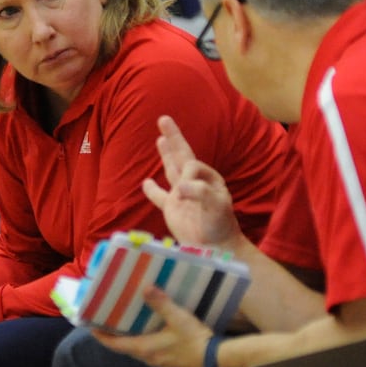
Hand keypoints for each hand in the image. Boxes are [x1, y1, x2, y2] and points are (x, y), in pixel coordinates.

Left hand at [91, 286, 210, 366]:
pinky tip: (154, 329)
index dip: (101, 336)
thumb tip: (145, 287)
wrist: (216, 364)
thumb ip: (161, 303)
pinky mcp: (171, 363)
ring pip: (139, 349)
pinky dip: (146, 340)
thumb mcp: (178, 319)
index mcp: (144, 349)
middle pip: (125, 347)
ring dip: (131, 337)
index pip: (115, 345)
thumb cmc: (194, 342)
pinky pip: (152, 351)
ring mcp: (160, 363)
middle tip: (110, 318)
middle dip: (115, 334)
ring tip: (130, 320)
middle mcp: (148, 358)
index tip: (91, 326)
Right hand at [141, 115, 242, 248]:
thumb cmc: (220, 224)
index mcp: (208, 178)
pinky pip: (159, 197)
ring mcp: (182, 196)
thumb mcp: (216, 205)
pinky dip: (152, 190)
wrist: (215, 247)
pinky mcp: (172, 209)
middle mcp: (194, 183)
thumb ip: (200, 192)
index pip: (190, 165)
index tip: (185, 192)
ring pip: (171, 170)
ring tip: (160, 138)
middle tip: (164, 119)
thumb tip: (179, 188)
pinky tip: (146, 182)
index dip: (186, 174)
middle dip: (174, 137)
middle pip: (182, 155)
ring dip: (165, 154)